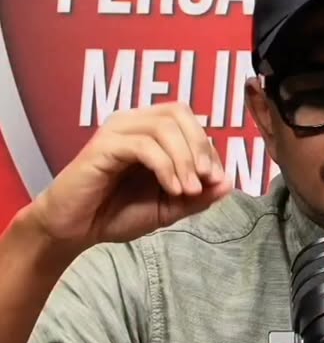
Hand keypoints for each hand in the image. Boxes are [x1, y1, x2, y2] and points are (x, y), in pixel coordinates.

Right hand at [29, 103, 232, 248]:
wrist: (76, 230)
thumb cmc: (116, 214)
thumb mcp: (167, 208)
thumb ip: (197, 197)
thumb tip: (228, 183)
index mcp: (148, 131)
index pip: (187, 121)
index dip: (207, 148)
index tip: (215, 181)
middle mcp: (132, 123)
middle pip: (178, 112)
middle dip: (199, 146)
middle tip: (206, 180)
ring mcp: (116, 131)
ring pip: (163, 126)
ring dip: (184, 159)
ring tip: (187, 191)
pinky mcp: (103, 147)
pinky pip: (143, 145)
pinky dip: (165, 167)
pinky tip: (171, 188)